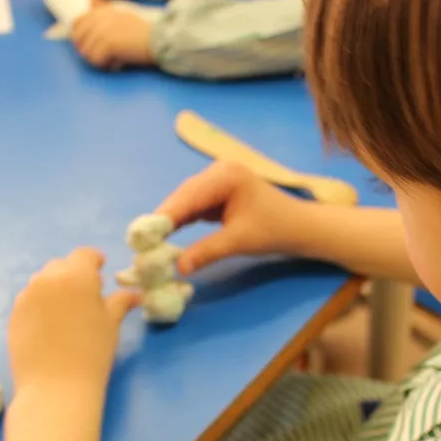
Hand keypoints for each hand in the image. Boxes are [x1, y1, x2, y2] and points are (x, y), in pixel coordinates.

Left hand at [8, 248, 140, 395]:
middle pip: (62, 266)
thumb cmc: (92, 353)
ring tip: (68, 312)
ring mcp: (26, 297)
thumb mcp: (111, 324)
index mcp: (76, 276)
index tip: (102, 271)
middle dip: (75, 274)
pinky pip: (30, 300)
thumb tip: (135, 294)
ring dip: (57, 288)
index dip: (95, 260)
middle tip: (88, 295)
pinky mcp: (14, 314)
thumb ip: (120, 302)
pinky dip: (41, 304)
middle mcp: (47, 279)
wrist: (55, 387)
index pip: (85, 255)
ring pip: (43, 282)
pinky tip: (51, 326)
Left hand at [71, 4, 152, 69]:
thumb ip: (104, 7)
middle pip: (79, 38)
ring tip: (109, 62)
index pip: (78, 22)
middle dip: (86, 50)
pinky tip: (114, 64)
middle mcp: (101, 19)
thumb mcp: (122, 14)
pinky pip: (95, 59)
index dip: (78, 36)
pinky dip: (104, 65)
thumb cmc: (143, 31)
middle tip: (99, 57)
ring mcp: (103, 31)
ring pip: (86, 51)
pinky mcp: (108, 44)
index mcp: (104, 11)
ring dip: (96, 60)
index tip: (86, 45)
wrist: (160, 39)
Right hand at [156, 161, 307, 274]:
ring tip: (148, 242)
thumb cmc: (275, 230)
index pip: (187, 197)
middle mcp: (218, 171)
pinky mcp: (218, 193)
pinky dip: (182, 221)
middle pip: (182, 196)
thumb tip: (178, 268)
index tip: (141, 236)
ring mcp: (218, 180)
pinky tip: (166, 236)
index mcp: (225, 176)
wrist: (300, 228)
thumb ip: (207, 251)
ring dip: (169, 222)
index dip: (163, 217)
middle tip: (140, 243)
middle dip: (162, 220)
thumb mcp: (239, 241)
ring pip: (185, 202)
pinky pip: (194, 207)